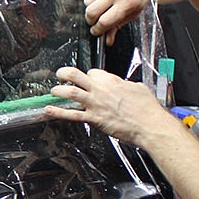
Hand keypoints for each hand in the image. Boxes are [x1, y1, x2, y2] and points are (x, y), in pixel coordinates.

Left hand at [44, 66, 168, 145]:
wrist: (150, 125)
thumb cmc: (147, 109)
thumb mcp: (138, 89)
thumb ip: (127, 86)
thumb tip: (125, 87)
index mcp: (112, 81)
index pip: (93, 72)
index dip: (89, 76)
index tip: (87, 80)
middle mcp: (101, 90)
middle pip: (75, 75)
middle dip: (64, 74)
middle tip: (60, 76)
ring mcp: (95, 104)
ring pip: (70, 93)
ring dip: (58, 91)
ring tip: (53, 92)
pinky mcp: (94, 118)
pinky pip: (72, 114)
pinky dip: (58, 113)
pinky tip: (49, 111)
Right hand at [83, 0, 150, 44]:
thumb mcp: (135, 10)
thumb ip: (119, 25)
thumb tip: (108, 39)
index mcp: (126, 4)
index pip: (104, 22)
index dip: (97, 29)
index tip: (96, 30)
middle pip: (91, 12)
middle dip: (90, 20)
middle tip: (94, 20)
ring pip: (87, 1)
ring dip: (91, 6)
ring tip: (99, 5)